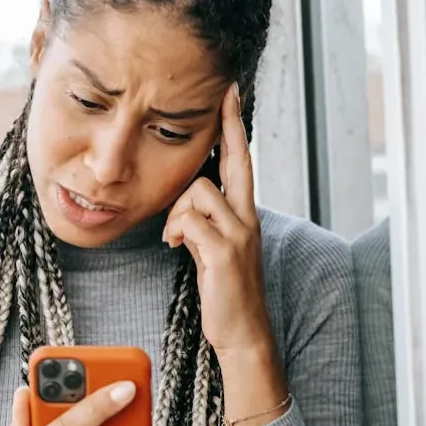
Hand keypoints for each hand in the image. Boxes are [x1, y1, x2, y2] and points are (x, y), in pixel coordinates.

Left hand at [163, 82, 271, 355]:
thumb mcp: (217, 248)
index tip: (231, 94)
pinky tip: (177, 246)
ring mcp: (240, 233)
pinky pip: (191, 221)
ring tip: (177, 237)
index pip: (240, 161)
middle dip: (228, 127)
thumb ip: (207, 221)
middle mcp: (248, 217)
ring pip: (198, 191)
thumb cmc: (226, 290)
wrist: (243, 331)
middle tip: (225, 94)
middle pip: (234, 161)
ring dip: (178, 212)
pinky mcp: (226, 251)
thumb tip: (186, 202)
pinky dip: (178, 231)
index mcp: (245, 213)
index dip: (234, 128)